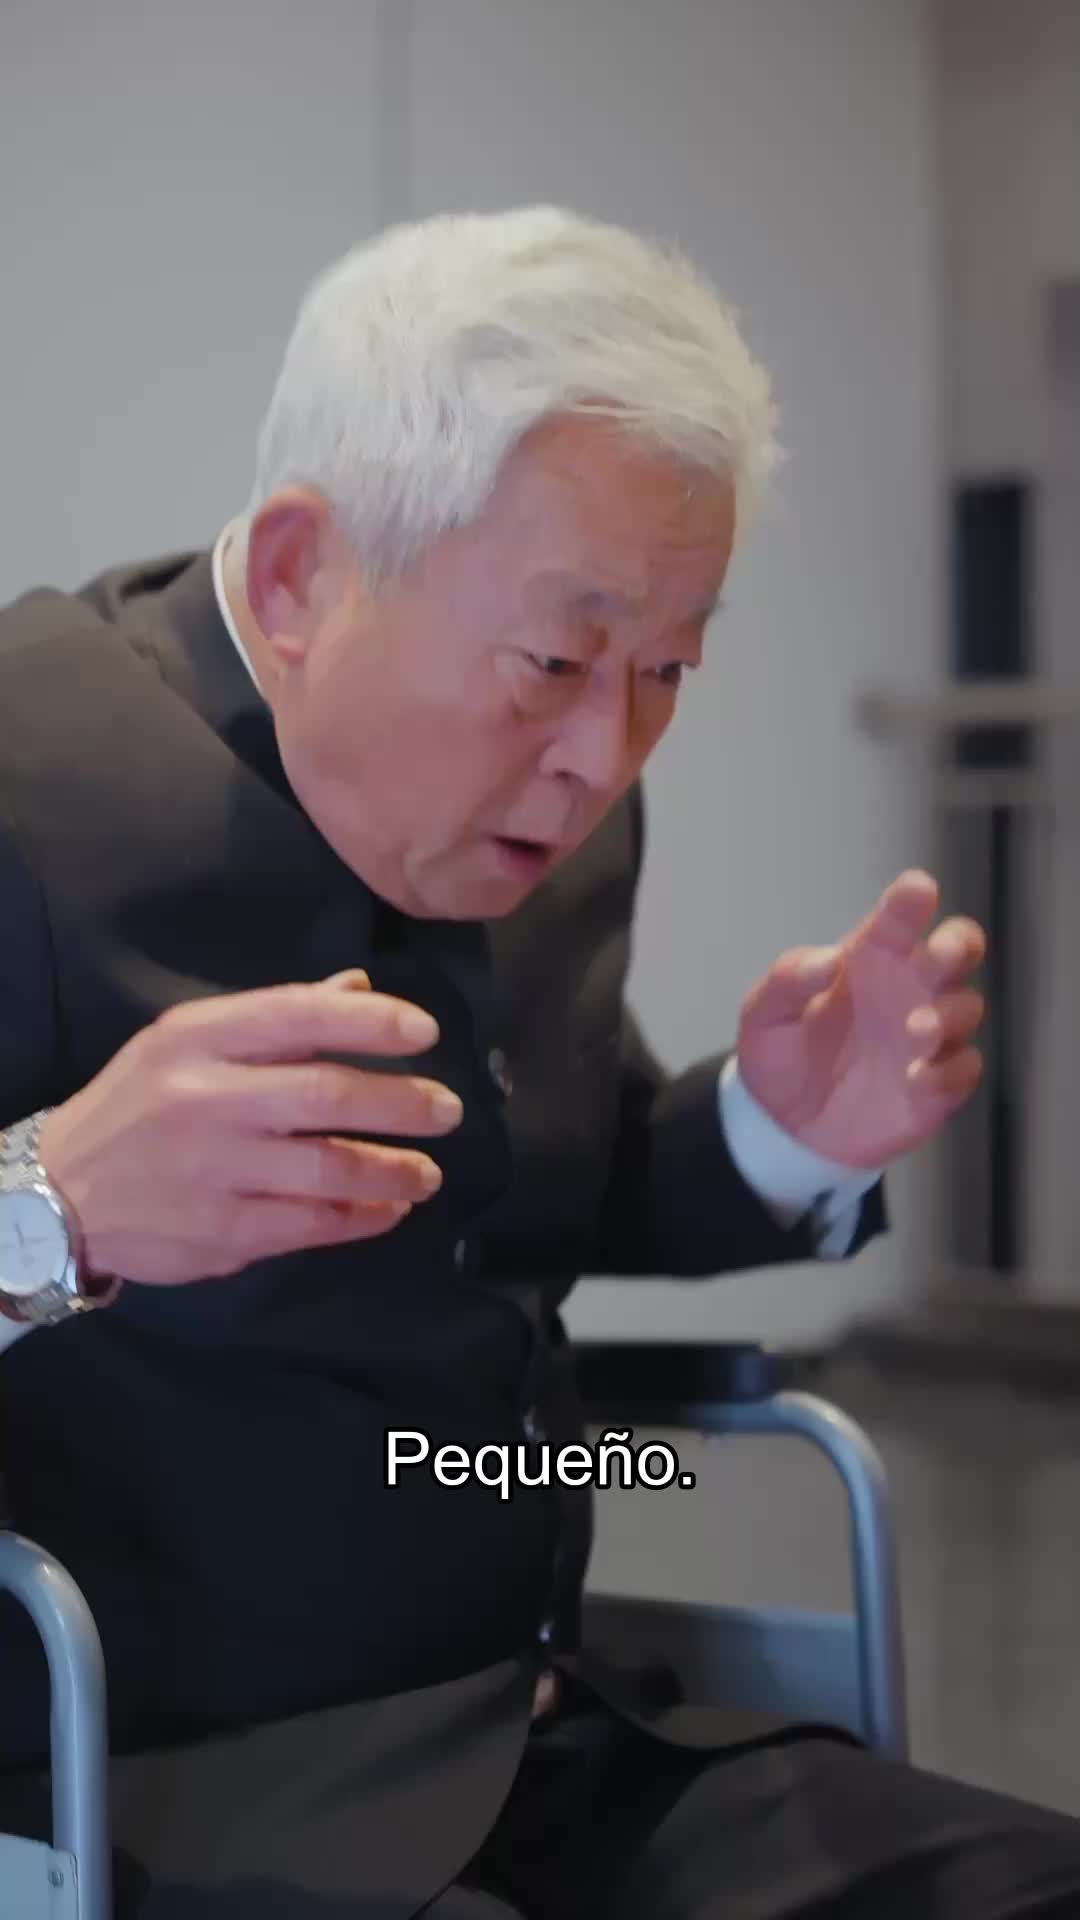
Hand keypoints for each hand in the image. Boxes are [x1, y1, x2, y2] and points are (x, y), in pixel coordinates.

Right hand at [37, 970, 462, 1286]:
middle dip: (401, 1101)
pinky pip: (313, 1223)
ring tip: (429, 1172)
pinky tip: (390, 1209)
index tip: (425, 1031)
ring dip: (394, 1169)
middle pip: (324, 1093)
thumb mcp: (186, 1042)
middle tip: (447, 1109)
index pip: (297, 1015)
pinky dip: (362, 1217)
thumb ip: (275, 1018)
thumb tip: (358, 987)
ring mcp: (215, 1170)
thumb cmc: (139, 1105)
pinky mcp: (223, 1232)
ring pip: (329, 1166)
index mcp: (197, 1039)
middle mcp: (206, 1099)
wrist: (59, 1195)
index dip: (370, 1021)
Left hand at [736, 871, 985, 1169]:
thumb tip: (828, 961)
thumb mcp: (766, 1013)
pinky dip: (949, 1071)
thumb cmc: (780, 1053)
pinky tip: (916, 1078)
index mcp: (869, 960)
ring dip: (948, 1014)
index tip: (917, 889)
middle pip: (959, 950)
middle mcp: (907, 989)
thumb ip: (789, 980)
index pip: (899, 920)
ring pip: (966, 1007)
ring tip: (913, 1031)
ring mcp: (927, 1037)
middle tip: (940, 953)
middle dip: (959, 946)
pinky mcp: (937, 1085)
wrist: (782, 1126)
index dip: (911, 902)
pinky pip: (964, 1069)